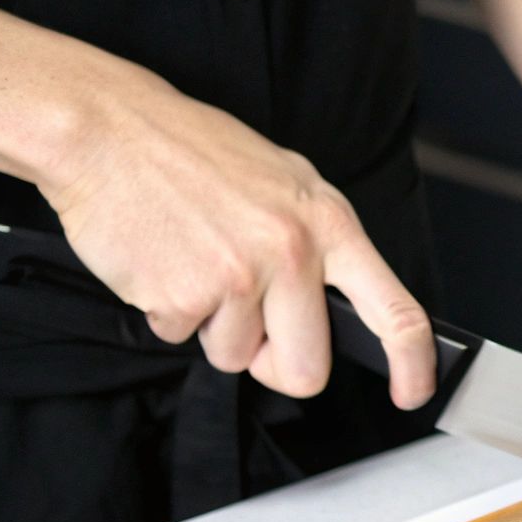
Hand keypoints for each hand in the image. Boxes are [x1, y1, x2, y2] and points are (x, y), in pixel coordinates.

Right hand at [40, 64, 436, 407]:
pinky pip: (181, 338)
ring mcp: (238, 278)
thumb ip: (322, 243)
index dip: (413, 365)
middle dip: (275, 363)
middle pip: (307, 370)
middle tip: (250, 325)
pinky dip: (168, 311)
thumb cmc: (196, 152)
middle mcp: (293, 253)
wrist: (108, 129)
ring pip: (235, 357)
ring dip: (212, 326)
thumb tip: (342, 303)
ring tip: (196, 263)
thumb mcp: (288, 181)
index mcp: (330, 224)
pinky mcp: (181, 297)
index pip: (395, 311)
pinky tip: (163, 260)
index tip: (413, 393)